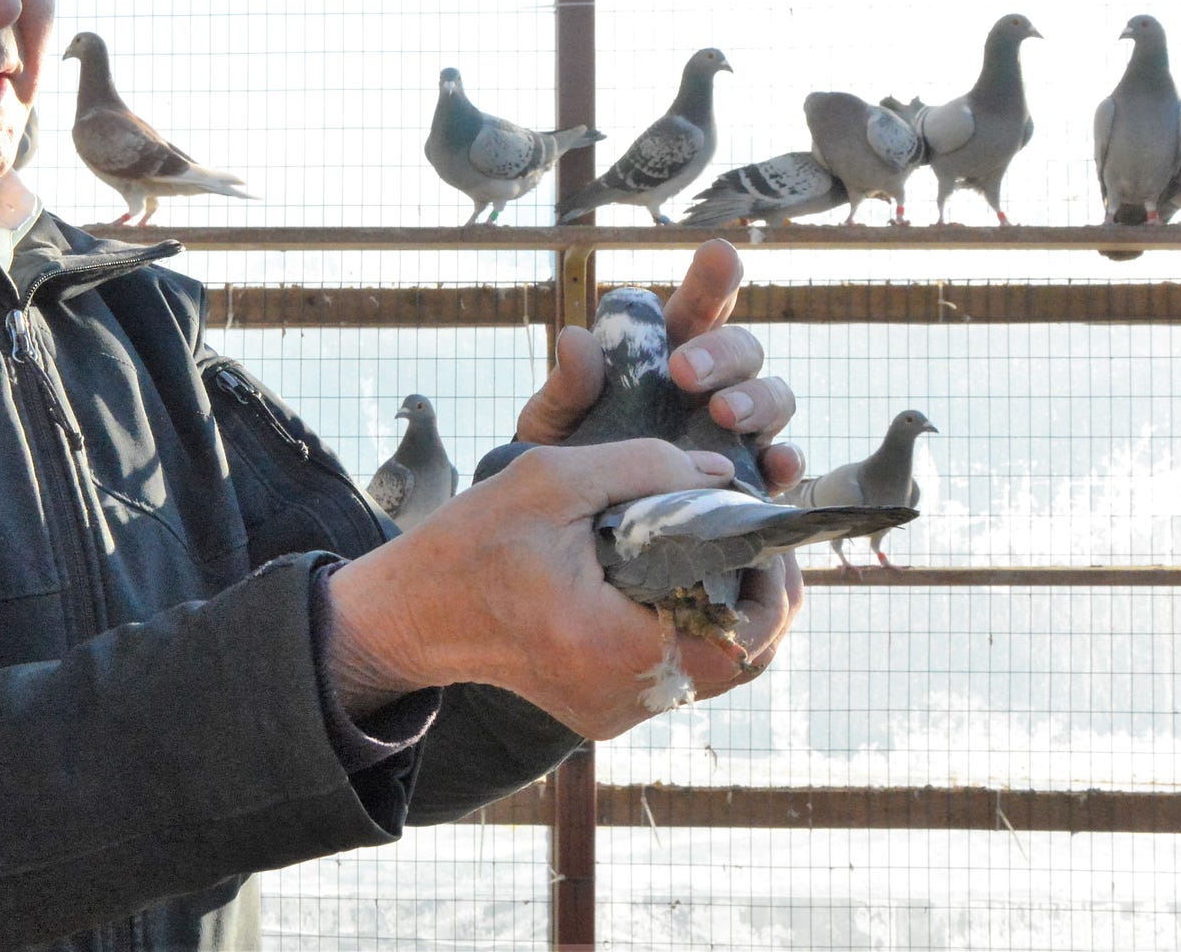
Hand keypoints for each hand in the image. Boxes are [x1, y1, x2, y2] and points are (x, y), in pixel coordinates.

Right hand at [325, 440, 804, 738]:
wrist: (410, 614)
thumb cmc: (469, 544)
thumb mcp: (550, 481)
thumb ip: (644, 467)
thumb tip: (723, 472)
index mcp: (610, 646)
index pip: (740, 638)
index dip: (771, 583)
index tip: (761, 528)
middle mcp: (621, 697)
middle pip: (743, 662)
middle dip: (764, 595)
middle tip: (756, 536)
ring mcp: (615, 712)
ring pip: (718, 671)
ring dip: (734, 611)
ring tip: (726, 549)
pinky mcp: (605, 709)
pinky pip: (681, 673)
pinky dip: (698, 627)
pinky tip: (686, 577)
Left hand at [513, 238, 802, 495]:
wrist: (574, 535)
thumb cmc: (569, 462)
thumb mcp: (553, 424)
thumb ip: (565, 387)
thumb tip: (576, 340)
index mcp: (667, 354)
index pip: (697, 306)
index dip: (713, 278)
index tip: (718, 255)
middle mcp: (713, 386)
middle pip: (742, 348)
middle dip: (721, 351)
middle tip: (683, 371)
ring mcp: (739, 432)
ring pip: (774, 397)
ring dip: (756, 399)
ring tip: (724, 413)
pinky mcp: (753, 480)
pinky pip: (785, 465)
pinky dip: (788, 461)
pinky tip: (775, 465)